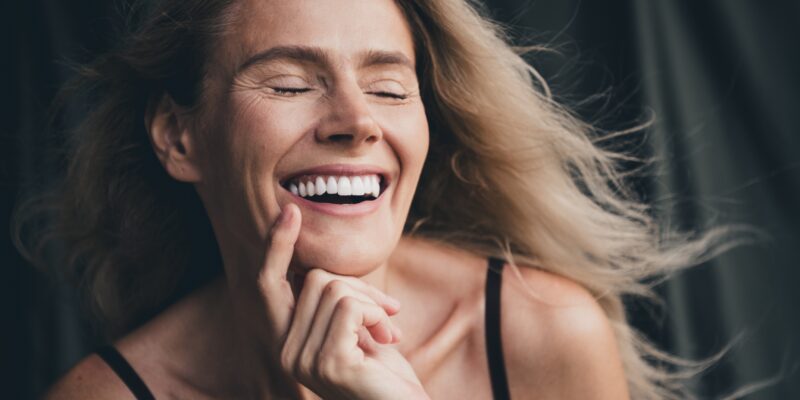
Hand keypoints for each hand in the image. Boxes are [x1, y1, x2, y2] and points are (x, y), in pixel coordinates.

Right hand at [257, 204, 428, 399]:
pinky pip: (350, 307)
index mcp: (287, 342)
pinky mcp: (329, 362)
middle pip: (315, 278)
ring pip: (335, 288)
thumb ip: (336, 301)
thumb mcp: (356, 328)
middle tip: (389, 311)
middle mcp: (286, 352)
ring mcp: (303, 360)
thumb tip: (324, 267)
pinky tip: (389, 339)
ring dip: (373, 303)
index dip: (277, 246)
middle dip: (360, 286)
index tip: (289, 211)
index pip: (270, 285)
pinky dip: (377, 314)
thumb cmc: (385, 371)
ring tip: (387, 332)